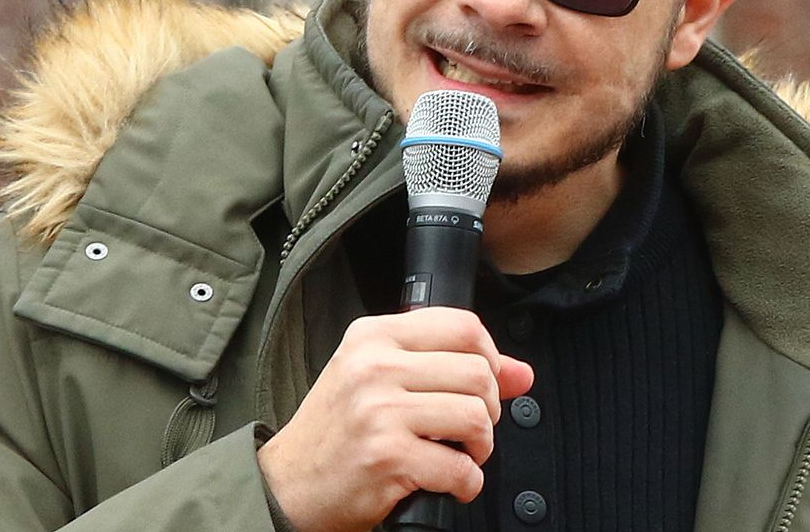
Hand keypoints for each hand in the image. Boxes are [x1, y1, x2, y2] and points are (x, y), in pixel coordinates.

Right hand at [257, 308, 535, 531]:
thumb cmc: (335, 432)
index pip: (463, 325)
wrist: (287, 484)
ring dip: (481, 447)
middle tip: (470, 429)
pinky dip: (466, 483)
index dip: (491, 357)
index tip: (486, 383)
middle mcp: (374, 367)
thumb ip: (448, 367)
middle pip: (478, 372)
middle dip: (489, 409)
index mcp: (373, 336)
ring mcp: (380, 411)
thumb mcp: (380, 380)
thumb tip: (522, 373)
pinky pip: (460, 467)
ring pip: (476, 416)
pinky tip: (450, 483)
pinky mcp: (387, 457)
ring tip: (461, 455)